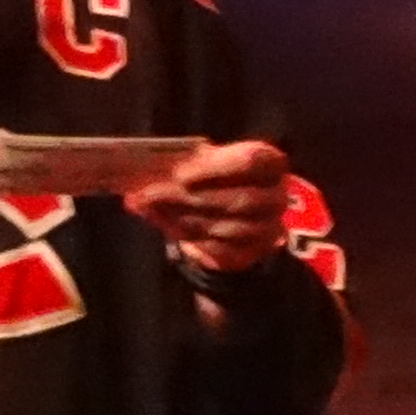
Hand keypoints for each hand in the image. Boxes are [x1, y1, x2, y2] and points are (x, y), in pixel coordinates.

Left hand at [133, 137, 293, 275]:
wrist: (227, 215)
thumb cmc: (212, 179)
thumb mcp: (197, 166)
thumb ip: (173, 170)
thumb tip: (138, 185)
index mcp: (269, 163)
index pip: (252, 162)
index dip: (216, 169)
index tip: (180, 175)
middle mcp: (277, 196)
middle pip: (242, 199)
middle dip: (193, 198)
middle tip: (152, 195)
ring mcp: (269, 227)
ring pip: (231, 228)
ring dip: (189, 219)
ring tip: (156, 210)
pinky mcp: (253, 252)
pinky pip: (224, 250)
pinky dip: (194, 240)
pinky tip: (172, 228)